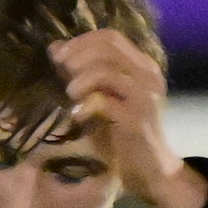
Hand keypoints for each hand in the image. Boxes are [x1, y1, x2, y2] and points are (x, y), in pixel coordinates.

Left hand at [51, 28, 202, 207]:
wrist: (151, 170)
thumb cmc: (123, 135)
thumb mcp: (103, 98)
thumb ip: (84, 73)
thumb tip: (55, 48)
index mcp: (143, 66)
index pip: (110, 37)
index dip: (82, 41)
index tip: (59, 56)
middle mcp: (148, 75)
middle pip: (107, 48)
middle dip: (77, 57)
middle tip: (60, 73)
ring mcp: (145, 96)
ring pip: (106, 71)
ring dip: (80, 80)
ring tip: (70, 94)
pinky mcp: (137, 118)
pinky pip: (105, 101)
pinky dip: (85, 105)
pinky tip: (76, 115)